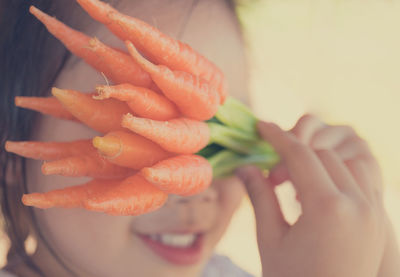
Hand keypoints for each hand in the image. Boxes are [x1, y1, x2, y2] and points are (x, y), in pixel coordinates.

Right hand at [236, 115, 386, 276]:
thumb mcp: (270, 239)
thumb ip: (260, 196)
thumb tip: (244, 167)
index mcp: (328, 209)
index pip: (300, 156)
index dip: (277, 137)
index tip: (262, 126)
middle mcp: (358, 205)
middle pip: (323, 155)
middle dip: (295, 153)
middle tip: (271, 168)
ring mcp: (374, 212)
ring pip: (346, 163)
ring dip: (320, 161)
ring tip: (296, 179)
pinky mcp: (380, 220)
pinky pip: (363, 179)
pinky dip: (340, 173)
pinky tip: (320, 188)